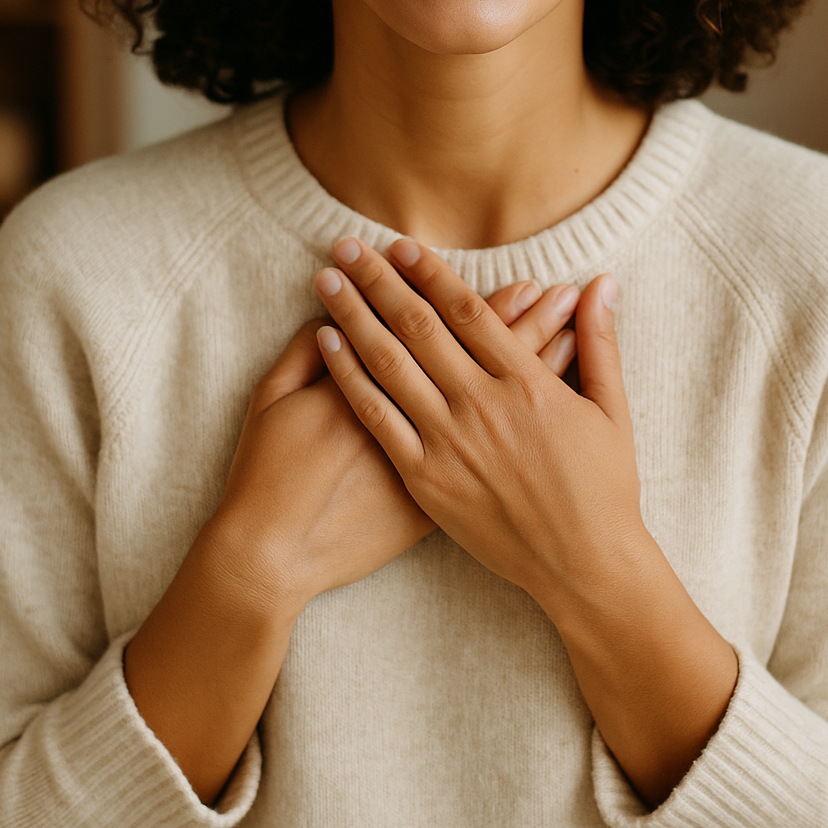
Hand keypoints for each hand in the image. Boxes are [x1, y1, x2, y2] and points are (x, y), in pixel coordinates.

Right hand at [123, 272, 579, 805]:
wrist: (274, 554)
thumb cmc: (265, 474)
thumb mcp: (270, 399)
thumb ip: (301, 352)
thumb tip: (327, 319)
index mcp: (379, 385)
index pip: (433, 327)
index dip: (459, 295)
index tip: (494, 272)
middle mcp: (414, 419)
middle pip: (477, 354)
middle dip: (513, 314)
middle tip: (544, 284)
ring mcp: (436, 459)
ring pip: (497, 393)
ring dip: (533, 349)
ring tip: (562, 314)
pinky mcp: (438, 495)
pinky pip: (497, 447)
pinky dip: (523, 413)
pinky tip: (552, 379)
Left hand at [313, 236, 643, 612]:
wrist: (584, 568)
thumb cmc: (604, 489)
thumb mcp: (612, 410)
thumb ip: (600, 341)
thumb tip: (602, 282)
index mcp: (527, 383)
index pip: (467, 310)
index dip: (430, 272)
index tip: (400, 243)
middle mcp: (482, 405)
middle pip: (418, 326)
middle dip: (379, 280)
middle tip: (348, 244)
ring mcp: (449, 442)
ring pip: (390, 364)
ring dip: (354, 316)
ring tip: (327, 279)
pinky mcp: (426, 478)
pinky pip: (378, 418)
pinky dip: (349, 377)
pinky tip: (327, 345)